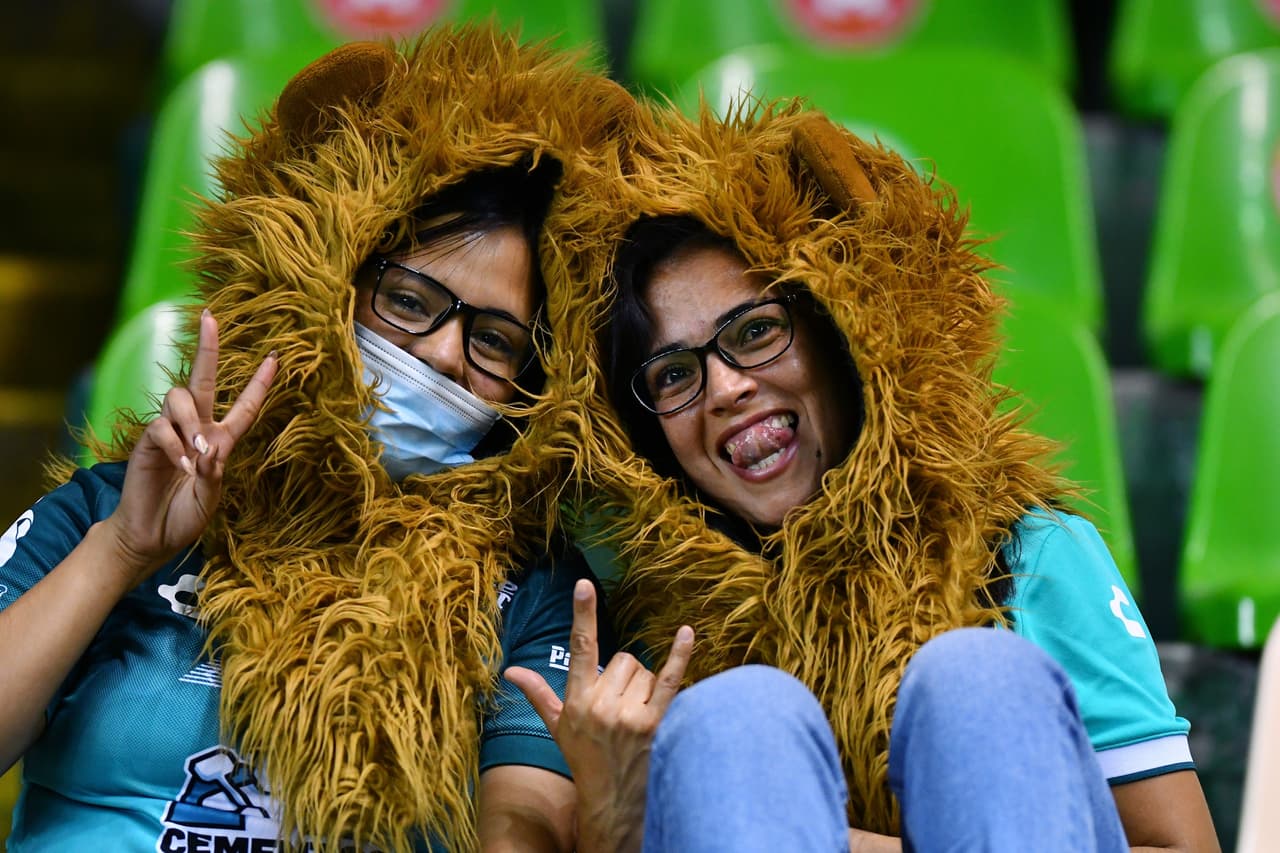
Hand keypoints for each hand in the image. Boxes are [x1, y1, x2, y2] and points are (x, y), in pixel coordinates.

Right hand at [101, 309, 276, 586]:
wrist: (151, 536)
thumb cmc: (184, 516)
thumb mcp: (210, 498)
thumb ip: (214, 474)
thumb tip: (210, 448)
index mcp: (220, 440)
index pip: (243, 406)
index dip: (259, 383)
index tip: (275, 357)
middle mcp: (195, 429)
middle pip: (201, 380)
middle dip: (207, 348)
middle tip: (210, 318)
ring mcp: (169, 433)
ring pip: (179, 399)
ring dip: (190, 422)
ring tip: (196, 452)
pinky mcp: (147, 443)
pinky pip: (160, 429)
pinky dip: (174, 445)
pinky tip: (181, 466)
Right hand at [505, 579, 692, 852]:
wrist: (610, 797)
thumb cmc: (582, 756)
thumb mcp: (556, 726)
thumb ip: (537, 693)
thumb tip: (510, 671)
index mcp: (577, 699)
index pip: (580, 648)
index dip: (582, 614)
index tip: (584, 585)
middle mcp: (602, 704)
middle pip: (624, 659)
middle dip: (625, 675)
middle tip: (619, 703)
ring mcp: (629, 714)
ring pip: (646, 671)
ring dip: (645, 685)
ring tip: (635, 713)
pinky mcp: (655, 723)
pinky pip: (670, 680)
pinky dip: (679, 656)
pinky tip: (685, 633)